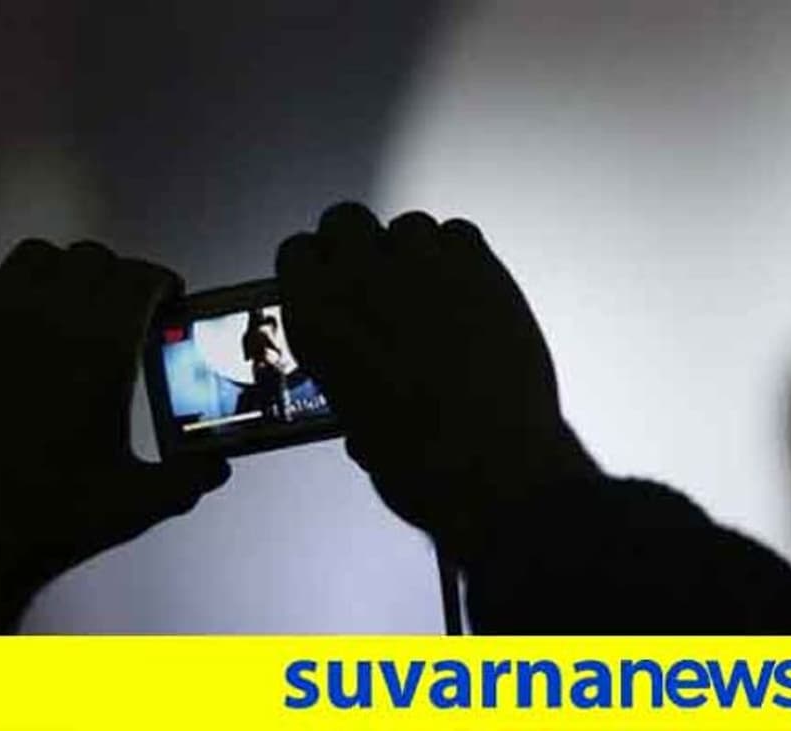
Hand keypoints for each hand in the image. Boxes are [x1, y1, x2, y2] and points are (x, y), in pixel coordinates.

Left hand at [0, 240, 229, 631]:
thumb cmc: (40, 516)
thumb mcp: (134, 503)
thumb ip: (186, 479)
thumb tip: (214, 468)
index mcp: (100, 349)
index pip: (141, 277)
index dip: (162, 283)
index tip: (169, 300)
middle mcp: (45, 321)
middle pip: (91, 258)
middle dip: (115, 276)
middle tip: (127, 307)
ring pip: (34, 257)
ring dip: (59, 272)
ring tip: (69, 305)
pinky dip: (4, 287)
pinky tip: (12, 322)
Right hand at [276, 203, 597, 556]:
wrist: (493, 466)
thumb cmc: (420, 461)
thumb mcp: (355, 421)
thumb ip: (348, 376)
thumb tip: (360, 374)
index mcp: (315, 314)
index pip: (297, 254)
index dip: (316, 267)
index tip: (328, 279)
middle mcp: (362, 277)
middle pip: (346, 220)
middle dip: (358, 245)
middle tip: (377, 279)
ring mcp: (424, 265)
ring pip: (408, 225)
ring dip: (413, 252)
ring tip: (430, 294)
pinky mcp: (481, 267)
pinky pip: (461, 234)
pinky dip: (460, 255)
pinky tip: (467, 290)